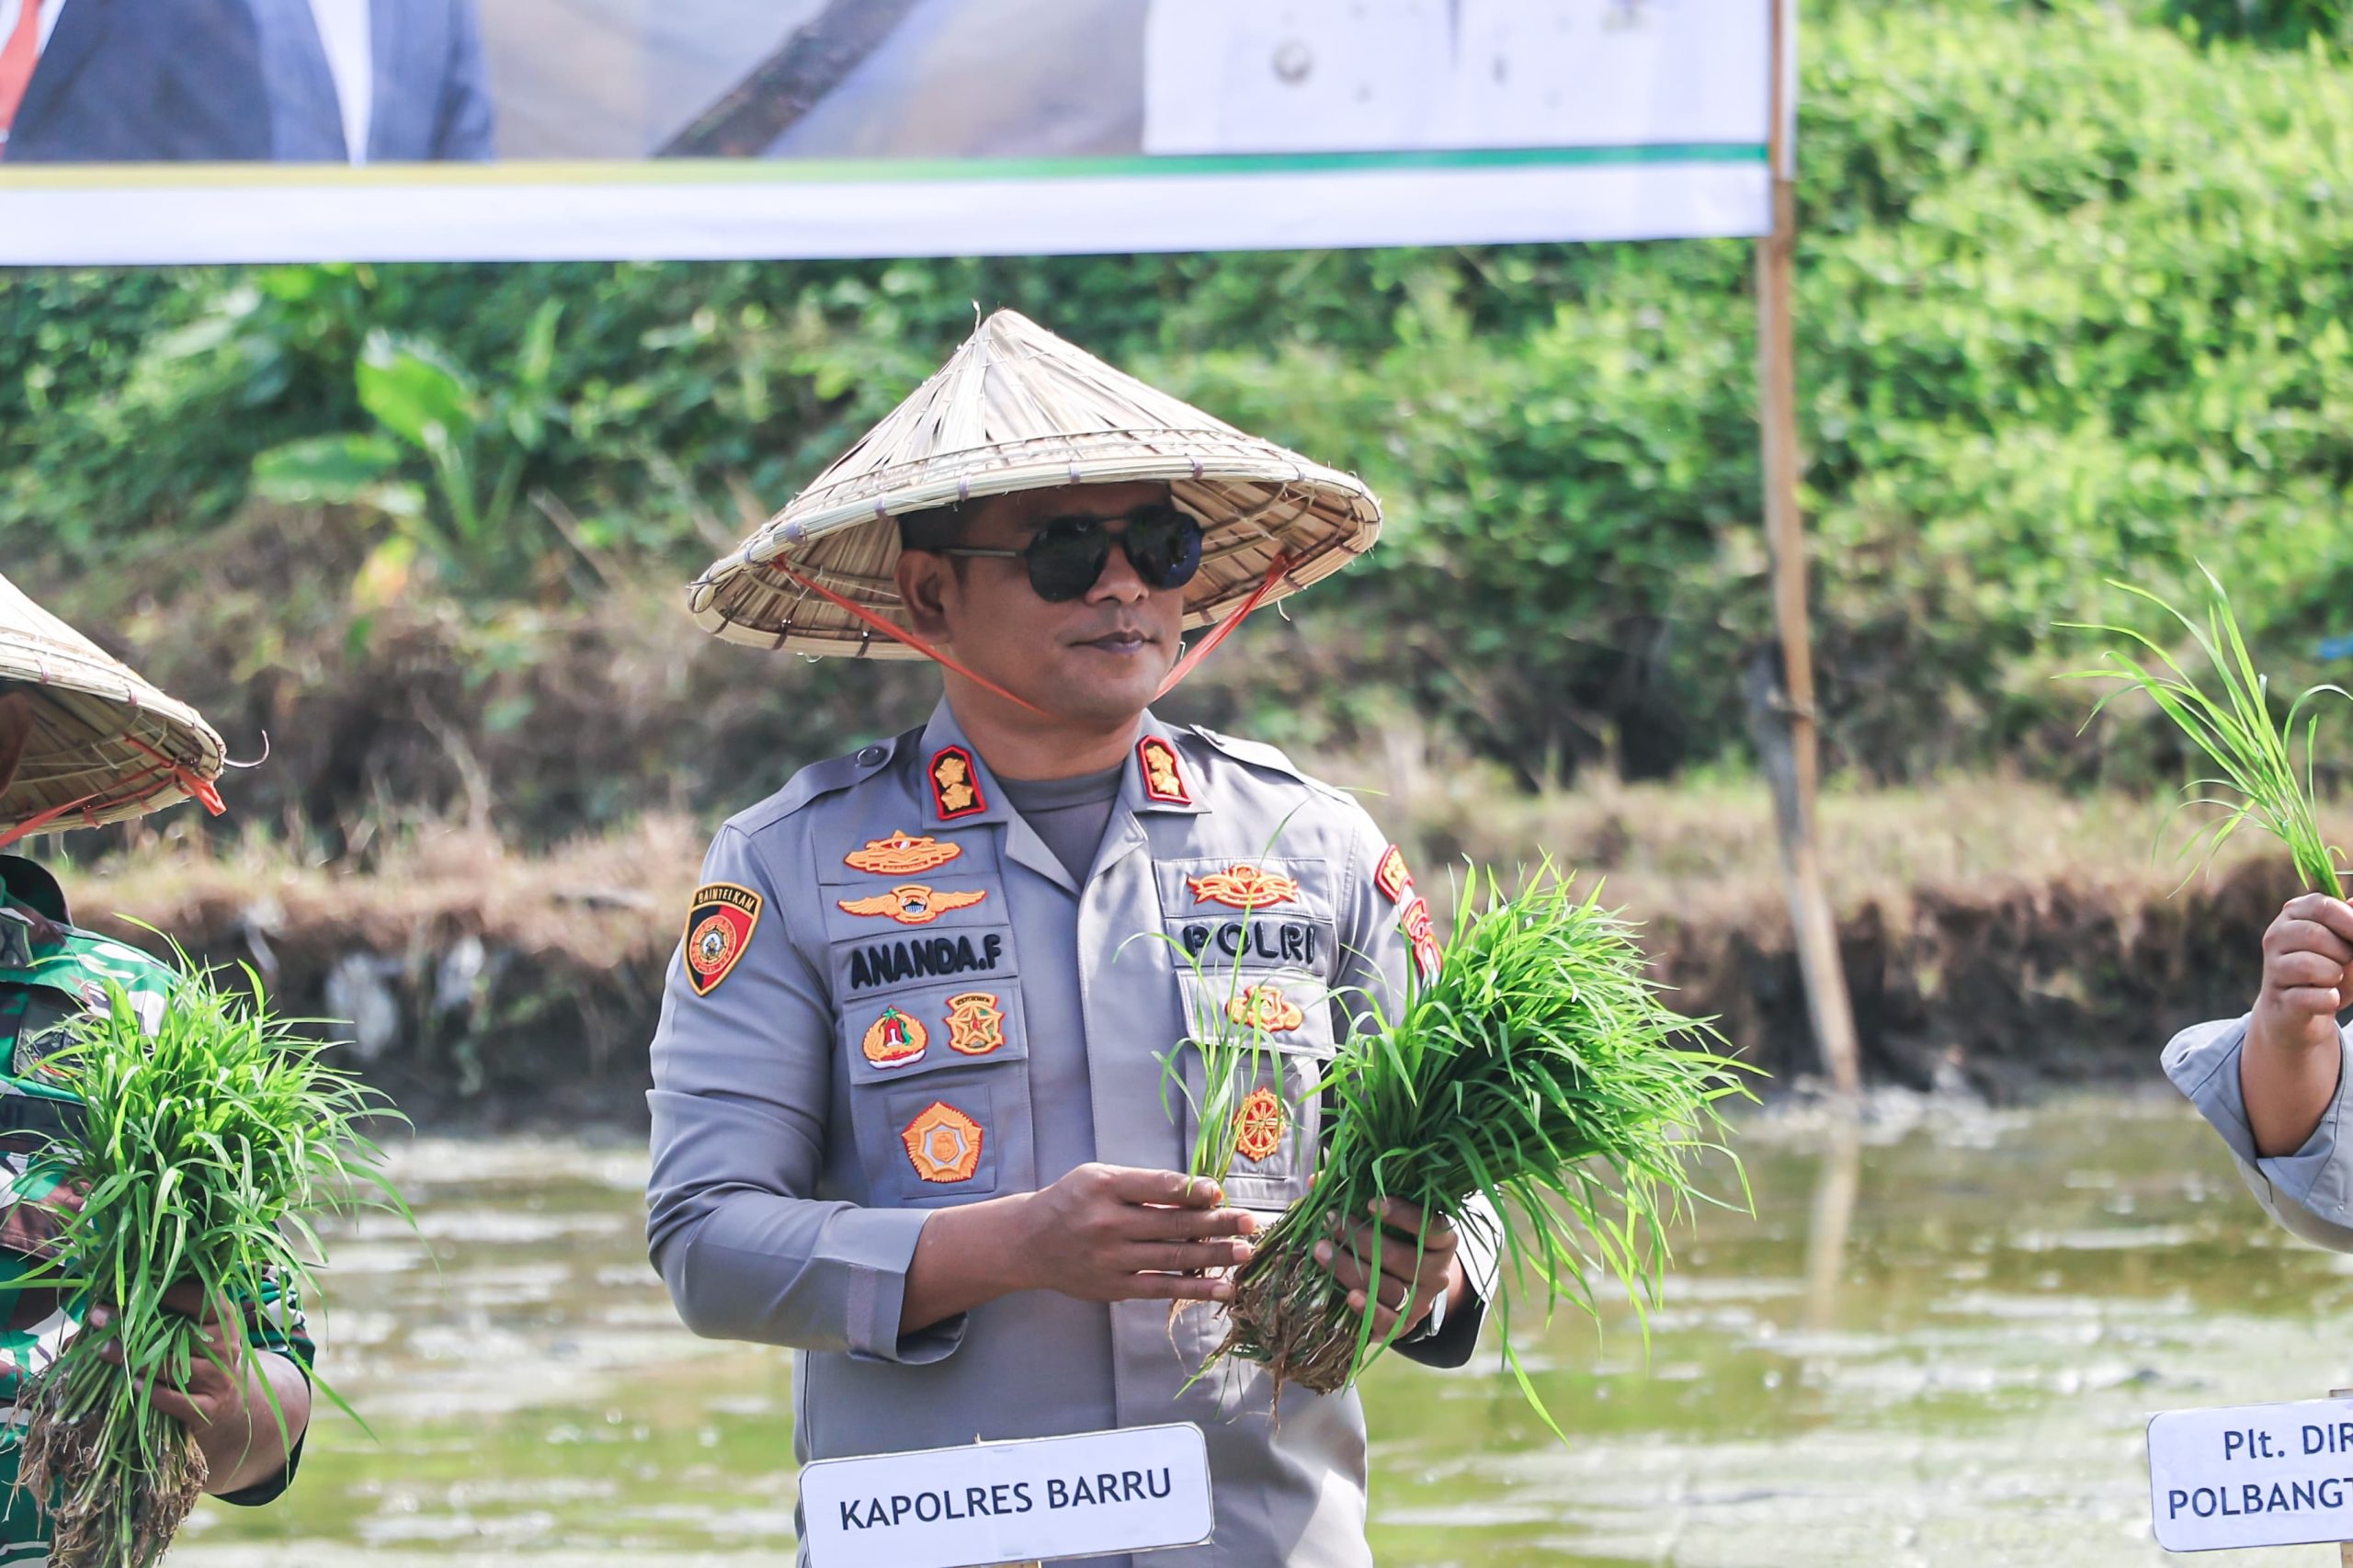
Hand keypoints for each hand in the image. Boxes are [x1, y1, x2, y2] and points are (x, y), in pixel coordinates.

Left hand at [86, 1281, 308, 1494]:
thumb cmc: (202, 1358)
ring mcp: (218, 1378)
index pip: (203, 1298)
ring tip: (103, 1351)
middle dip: (134, 1326)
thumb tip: (116, 1300)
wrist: (231, 1402)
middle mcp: (226, 1347)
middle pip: (178, 1334)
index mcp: (225, 1321)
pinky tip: (130, 1384)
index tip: (136, 1289)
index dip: (170, 1292)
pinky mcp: (208, 1408)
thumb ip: (170, 1314)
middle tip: (99, 1317)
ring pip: (171, 1367)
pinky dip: (150, 1391)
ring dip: (133, 1360)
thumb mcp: (198, 1332)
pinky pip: (173, 1399)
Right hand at [1012, 1164, 1257, 1304]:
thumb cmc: (1072, 1201)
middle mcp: (1109, 1223)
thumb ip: (1143, 1184)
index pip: (1159, 1187)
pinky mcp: (1116, 1287)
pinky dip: (1194, 1289)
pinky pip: (1162, 1288)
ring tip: (1245, 1253)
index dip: (1194, 1191)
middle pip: (1173, 1223)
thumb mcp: (1099, 1178)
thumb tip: (1199, 1193)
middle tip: (1250, 1222)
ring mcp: (1112, 1259)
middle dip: (1217, 1224)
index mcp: (1106, 1187)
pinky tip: (1222, 1287)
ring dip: (1214, 1256)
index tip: (1221, 1194)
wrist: (1030, 1243)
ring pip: (1173, 1257)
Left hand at [1312, 1197, 1461, 1341]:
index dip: (1403, 1214)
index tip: (1371, 1203)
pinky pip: (1391, 1323)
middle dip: (1361, 1239)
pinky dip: (1370, 1311)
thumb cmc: (1397, 1240)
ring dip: (1351, 1269)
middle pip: (1402, 1259)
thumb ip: (1360, 1196)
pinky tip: (1349, 1296)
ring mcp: (1423, 1301)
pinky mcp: (1405, 1325)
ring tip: (1322, 1251)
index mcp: (1443, 1241)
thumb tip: (1315, 1179)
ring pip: (1390, 1288)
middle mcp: (1438, 1272)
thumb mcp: (1388, 1218)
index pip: (1432, 1226)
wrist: (1413, 1286)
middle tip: (1331, 1222)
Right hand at [2250, 893, 2352, 1055]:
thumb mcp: (2349, 945)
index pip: (2322, 906)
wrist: (2303, 1013)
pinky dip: (2328, 999)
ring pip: (2309, 966)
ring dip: (2335, 977)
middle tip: (2343, 963)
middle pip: (2315, 935)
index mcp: (2295, 913)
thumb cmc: (2331, 970)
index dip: (2351, 922)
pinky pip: (2309, 997)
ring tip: (2331, 981)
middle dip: (2343, 953)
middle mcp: (2276, 935)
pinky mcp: (2277, 998)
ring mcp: (2272, 967)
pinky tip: (2329, 999)